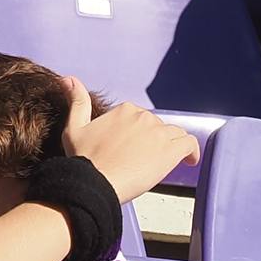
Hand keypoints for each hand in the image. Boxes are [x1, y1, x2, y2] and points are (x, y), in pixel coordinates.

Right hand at [60, 81, 198, 202]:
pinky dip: (192, 152)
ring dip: (172, 145)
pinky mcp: (171, 150)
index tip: (135, 146)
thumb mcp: (74, 127)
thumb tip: (69, 79)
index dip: (139, 132)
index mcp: (124, 110)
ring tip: (164, 161)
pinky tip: (188, 161)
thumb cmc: (83, 159)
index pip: (141, 117)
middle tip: (144, 159)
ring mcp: (159, 133)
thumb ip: (77, 102)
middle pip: (159, 126)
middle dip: (154, 140)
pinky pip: (190, 144)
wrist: (93, 182)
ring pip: (175, 134)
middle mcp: (144, 117)